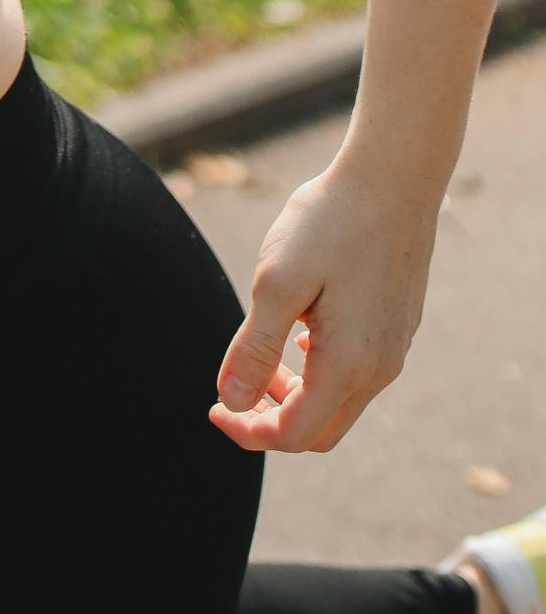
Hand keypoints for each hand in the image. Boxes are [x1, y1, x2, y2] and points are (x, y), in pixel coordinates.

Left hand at [208, 159, 437, 452]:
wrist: (393, 178)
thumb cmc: (329, 223)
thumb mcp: (277, 282)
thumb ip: (255, 348)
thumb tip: (233, 402)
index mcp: (347, 366)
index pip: (294, 435)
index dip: (249, 433)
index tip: (214, 407)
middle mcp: (379, 369)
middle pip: (320, 430)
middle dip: (272, 418)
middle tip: (234, 385)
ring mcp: (394, 349)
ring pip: (340, 402)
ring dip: (296, 393)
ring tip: (263, 354)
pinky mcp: (399, 326)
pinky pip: (357, 372)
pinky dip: (320, 371)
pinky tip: (301, 332)